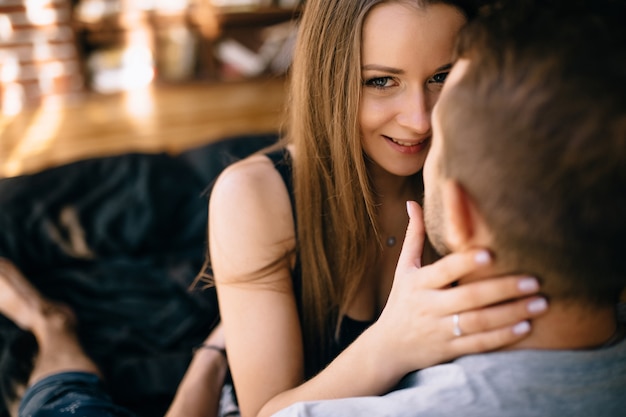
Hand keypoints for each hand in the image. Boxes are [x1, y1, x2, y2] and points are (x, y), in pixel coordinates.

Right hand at [372, 201, 546, 376]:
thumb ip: (414, 236)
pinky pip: (479, 344)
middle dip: (503, 289)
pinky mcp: (449, 350)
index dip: (466, 263)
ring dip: (511, 313)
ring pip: (479, 322)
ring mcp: (439, 330)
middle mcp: (429, 306)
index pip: (444, 270)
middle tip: (535, 280)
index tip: (491, 253)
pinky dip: (503, 337)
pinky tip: (525, 326)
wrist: (389, 348)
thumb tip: (413, 202)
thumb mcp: (403, 269)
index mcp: (418, 283)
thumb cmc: (401, 301)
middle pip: (469, 298)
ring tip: (540, 303)